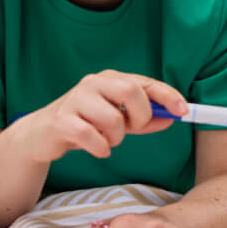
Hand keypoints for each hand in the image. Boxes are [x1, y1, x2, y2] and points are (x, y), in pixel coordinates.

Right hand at [11, 70, 183, 163]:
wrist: (42, 135)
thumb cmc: (85, 123)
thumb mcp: (118, 120)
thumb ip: (144, 119)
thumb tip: (173, 118)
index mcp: (110, 79)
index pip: (144, 82)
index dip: (167, 95)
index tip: (184, 111)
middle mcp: (93, 83)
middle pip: (130, 91)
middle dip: (140, 115)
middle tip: (133, 128)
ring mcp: (75, 100)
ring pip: (112, 118)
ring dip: (116, 137)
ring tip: (108, 140)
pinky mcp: (60, 121)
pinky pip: (90, 137)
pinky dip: (100, 148)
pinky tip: (97, 148)